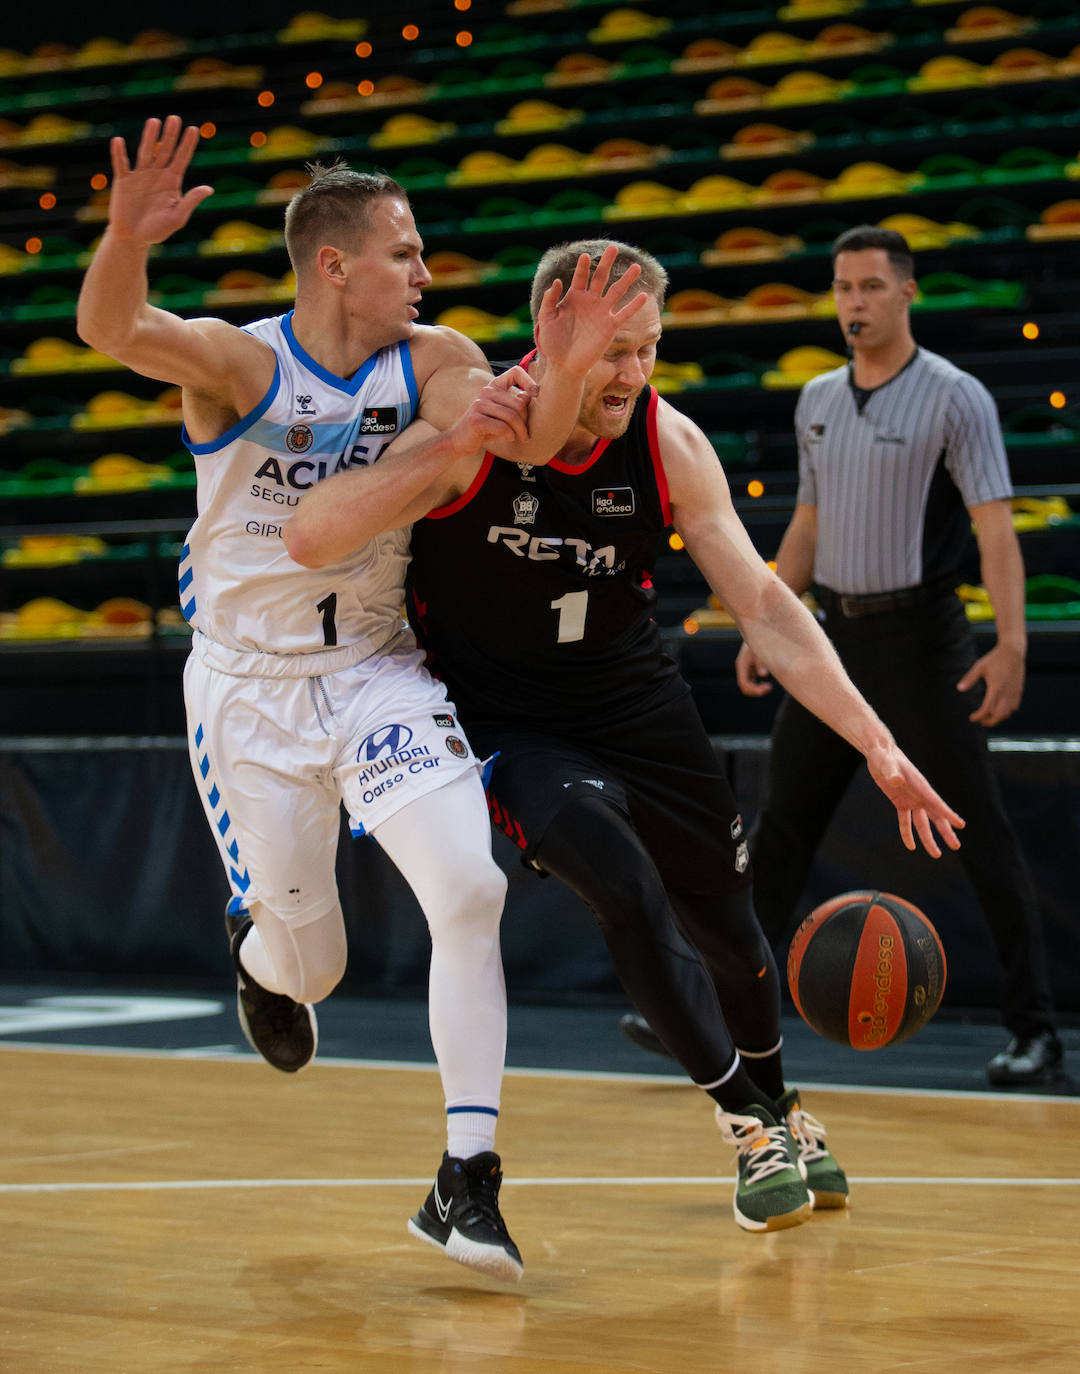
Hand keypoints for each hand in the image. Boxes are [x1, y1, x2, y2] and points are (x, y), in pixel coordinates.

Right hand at [107, 115, 213, 245]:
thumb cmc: (157, 230)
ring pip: (146, 152)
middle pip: (165, 151)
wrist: (133, 238)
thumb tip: (209, 189)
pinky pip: (121, 164)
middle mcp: (156, 174)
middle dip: (170, 135)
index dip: (187, 145)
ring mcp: (139, 175)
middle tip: (175, 119)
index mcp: (171, 182)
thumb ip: (190, 201)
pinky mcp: (123, 180)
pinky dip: (119, 154)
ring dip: (150, 138)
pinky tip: (119, 141)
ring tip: (154, 122)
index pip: (181, 159)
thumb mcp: (177, 217)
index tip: (193, 129)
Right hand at [447, 366, 538, 456]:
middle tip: (526, 432)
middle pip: (518, 403)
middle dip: (525, 420)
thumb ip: (516, 404)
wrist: (461, 441)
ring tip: (521, 437)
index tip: (536, 394)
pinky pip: (503, 427)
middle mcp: (486, 392)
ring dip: (520, 431)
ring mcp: (479, 405)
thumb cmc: (486, 427)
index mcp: (494, 386)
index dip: (529, 381)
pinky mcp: (476, 420)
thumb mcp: (503, 414)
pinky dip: (510, 435)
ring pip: (512, 416)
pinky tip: (509, 438)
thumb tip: (530, 394)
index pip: (515, 371)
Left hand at [533, 243, 648, 376]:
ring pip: (616, 292)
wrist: (564, 364)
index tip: (585, 256)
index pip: (581, 277)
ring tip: (636, 267)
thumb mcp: (546, 319)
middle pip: (600, 277)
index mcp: (574, 298)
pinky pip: (624, 314)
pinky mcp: (610, 327)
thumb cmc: (552, 342)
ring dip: (626, 279)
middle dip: (606, 263)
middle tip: (613, 247)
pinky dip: (634, 306)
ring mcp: (601, 313)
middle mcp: (590, 302)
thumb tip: (557, 281)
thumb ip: (549, 300)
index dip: (583, 266)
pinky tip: (643, 296)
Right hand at [735, 641, 772, 696]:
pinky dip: (758, 685)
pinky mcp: (751, 668)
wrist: (759, 630)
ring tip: (768, 687)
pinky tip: (767, 683)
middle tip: (769, 687)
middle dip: (755, 690)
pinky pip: (751, 681)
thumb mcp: (761, 649)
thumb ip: (761, 662)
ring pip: (748, 685)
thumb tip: (763, 674)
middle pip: (744, 686)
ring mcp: (746, 668)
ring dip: (757, 688)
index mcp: (742, 664)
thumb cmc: (762, 639)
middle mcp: (742, 667)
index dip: (754, 689)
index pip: (743, 683)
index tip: (768, 687)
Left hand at [864, 740, 964, 856]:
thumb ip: (892, 773)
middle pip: (936, 817)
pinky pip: (905, 821)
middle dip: (945, 832)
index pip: (937, 803)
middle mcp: (919, 795)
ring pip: (922, 823)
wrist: (880, 753)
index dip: (948, 814)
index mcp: (921, 786)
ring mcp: (911, 800)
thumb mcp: (887, 764)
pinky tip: (911, 846)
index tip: (961, 825)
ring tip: (936, 854)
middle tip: (956, 846)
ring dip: (928, 838)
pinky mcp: (900, 802)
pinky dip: (907, 833)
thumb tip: (896, 780)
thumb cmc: (885, 756)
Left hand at [957, 643, 1023, 725]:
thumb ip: (969, 678)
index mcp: (996, 688)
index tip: (972, 718)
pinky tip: (999, 711)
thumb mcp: (979, 667)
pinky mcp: (1018, 691)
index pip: (987, 709)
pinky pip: (1014, 707)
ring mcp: (1014, 693)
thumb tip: (959, 688)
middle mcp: (1006, 693)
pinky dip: (1006, 712)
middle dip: (989, 721)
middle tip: (980, 721)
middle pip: (999, 715)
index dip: (979, 716)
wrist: (1013, 652)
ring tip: (988, 718)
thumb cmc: (994, 659)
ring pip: (1007, 713)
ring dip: (998, 718)